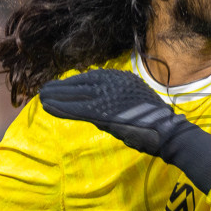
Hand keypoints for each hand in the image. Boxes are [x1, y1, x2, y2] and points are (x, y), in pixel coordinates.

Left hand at [39, 68, 210, 192]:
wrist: (168, 134)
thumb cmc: (154, 125)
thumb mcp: (134, 106)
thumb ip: (116, 104)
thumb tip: (96, 109)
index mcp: (124, 79)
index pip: (94, 77)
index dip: (75, 82)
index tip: (62, 86)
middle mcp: (116, 82)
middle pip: (82, 82)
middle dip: (62, 87)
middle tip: (45, 90)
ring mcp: (110, 95)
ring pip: (76, 93)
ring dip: (57, 96)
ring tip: (42, 98)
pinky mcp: (105, 111)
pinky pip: (78, 108)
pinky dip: (62, 108)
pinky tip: (49, 108)